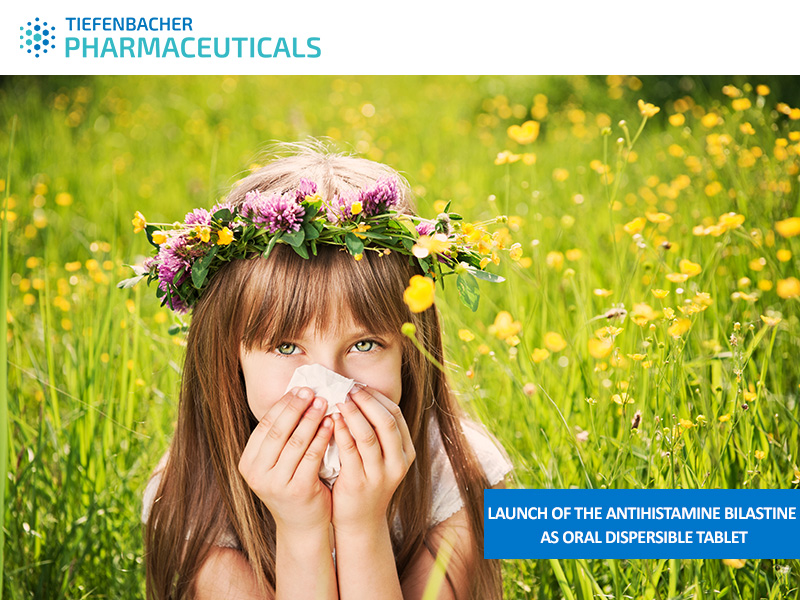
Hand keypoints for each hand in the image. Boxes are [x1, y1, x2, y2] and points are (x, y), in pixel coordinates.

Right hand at [238, 387, 333, 533]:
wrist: (302, 525)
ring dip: (311, 418)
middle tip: (311, 391)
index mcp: (248, 463)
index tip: (298, 389)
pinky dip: (322, 436)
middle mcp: (257, 474)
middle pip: (278, 431)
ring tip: (324, 402)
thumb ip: (281, 437)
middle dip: (296, 407)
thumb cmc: (293, 486)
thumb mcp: (277, 464)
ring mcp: (276, 483)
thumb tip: (295, 396)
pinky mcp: (298, 489)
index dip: (282, 405)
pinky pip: (312, 456)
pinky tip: (332, 424)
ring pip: (296, 441)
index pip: (265, 426)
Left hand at [330, 385, 415, 531]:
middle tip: (348, 388)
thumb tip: (358, 394)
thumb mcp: (381, 458)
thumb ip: (376, 432)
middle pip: (385, 422)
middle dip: (366, 401)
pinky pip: (350, 451)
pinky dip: (340, 432)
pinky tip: (331, 421)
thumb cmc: (366, 481)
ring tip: (338, 400)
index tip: (359, 385)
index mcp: (405, 452)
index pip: (395, 415)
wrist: (360, 521)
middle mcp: (397, 463)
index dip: (377, 397)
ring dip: (352, 414)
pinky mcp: (359, 483)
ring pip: (368, 435)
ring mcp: (380, 475)